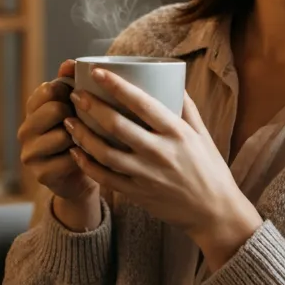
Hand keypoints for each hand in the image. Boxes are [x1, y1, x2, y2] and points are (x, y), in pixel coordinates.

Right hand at [18, 60, 98, 210]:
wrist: (82, 175)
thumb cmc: (82, 134)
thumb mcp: (78, 106)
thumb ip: (72, 82)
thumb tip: (69, 63)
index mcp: (33, 108)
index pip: (48, 89)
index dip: (70, 92)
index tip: (80, 100)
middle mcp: (25, 130)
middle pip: (55, 110)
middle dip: (76, 115)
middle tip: (86, 123)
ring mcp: (30, 153)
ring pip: (63, 135)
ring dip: (81, 139)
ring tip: (87, 141)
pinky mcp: (41, 174)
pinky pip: (69, 160)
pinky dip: (82, 159)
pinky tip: (86, 158)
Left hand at [64, 68, 261, 268]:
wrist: (214, 213)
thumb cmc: (209, 169)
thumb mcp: (202, 134)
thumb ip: (186, 107)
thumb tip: (174, 78)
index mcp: (177, 133)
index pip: (142, 103)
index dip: (117, 86)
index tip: (97, 72)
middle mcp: (160, 152)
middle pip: (118, 125)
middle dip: (91, 107)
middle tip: (75, 94)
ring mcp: (147, 175)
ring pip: (105, 153)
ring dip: (83, 135)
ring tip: (69, 121)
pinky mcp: (138, 194)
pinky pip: (106, 178)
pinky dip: (87, 164)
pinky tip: (76, 152)